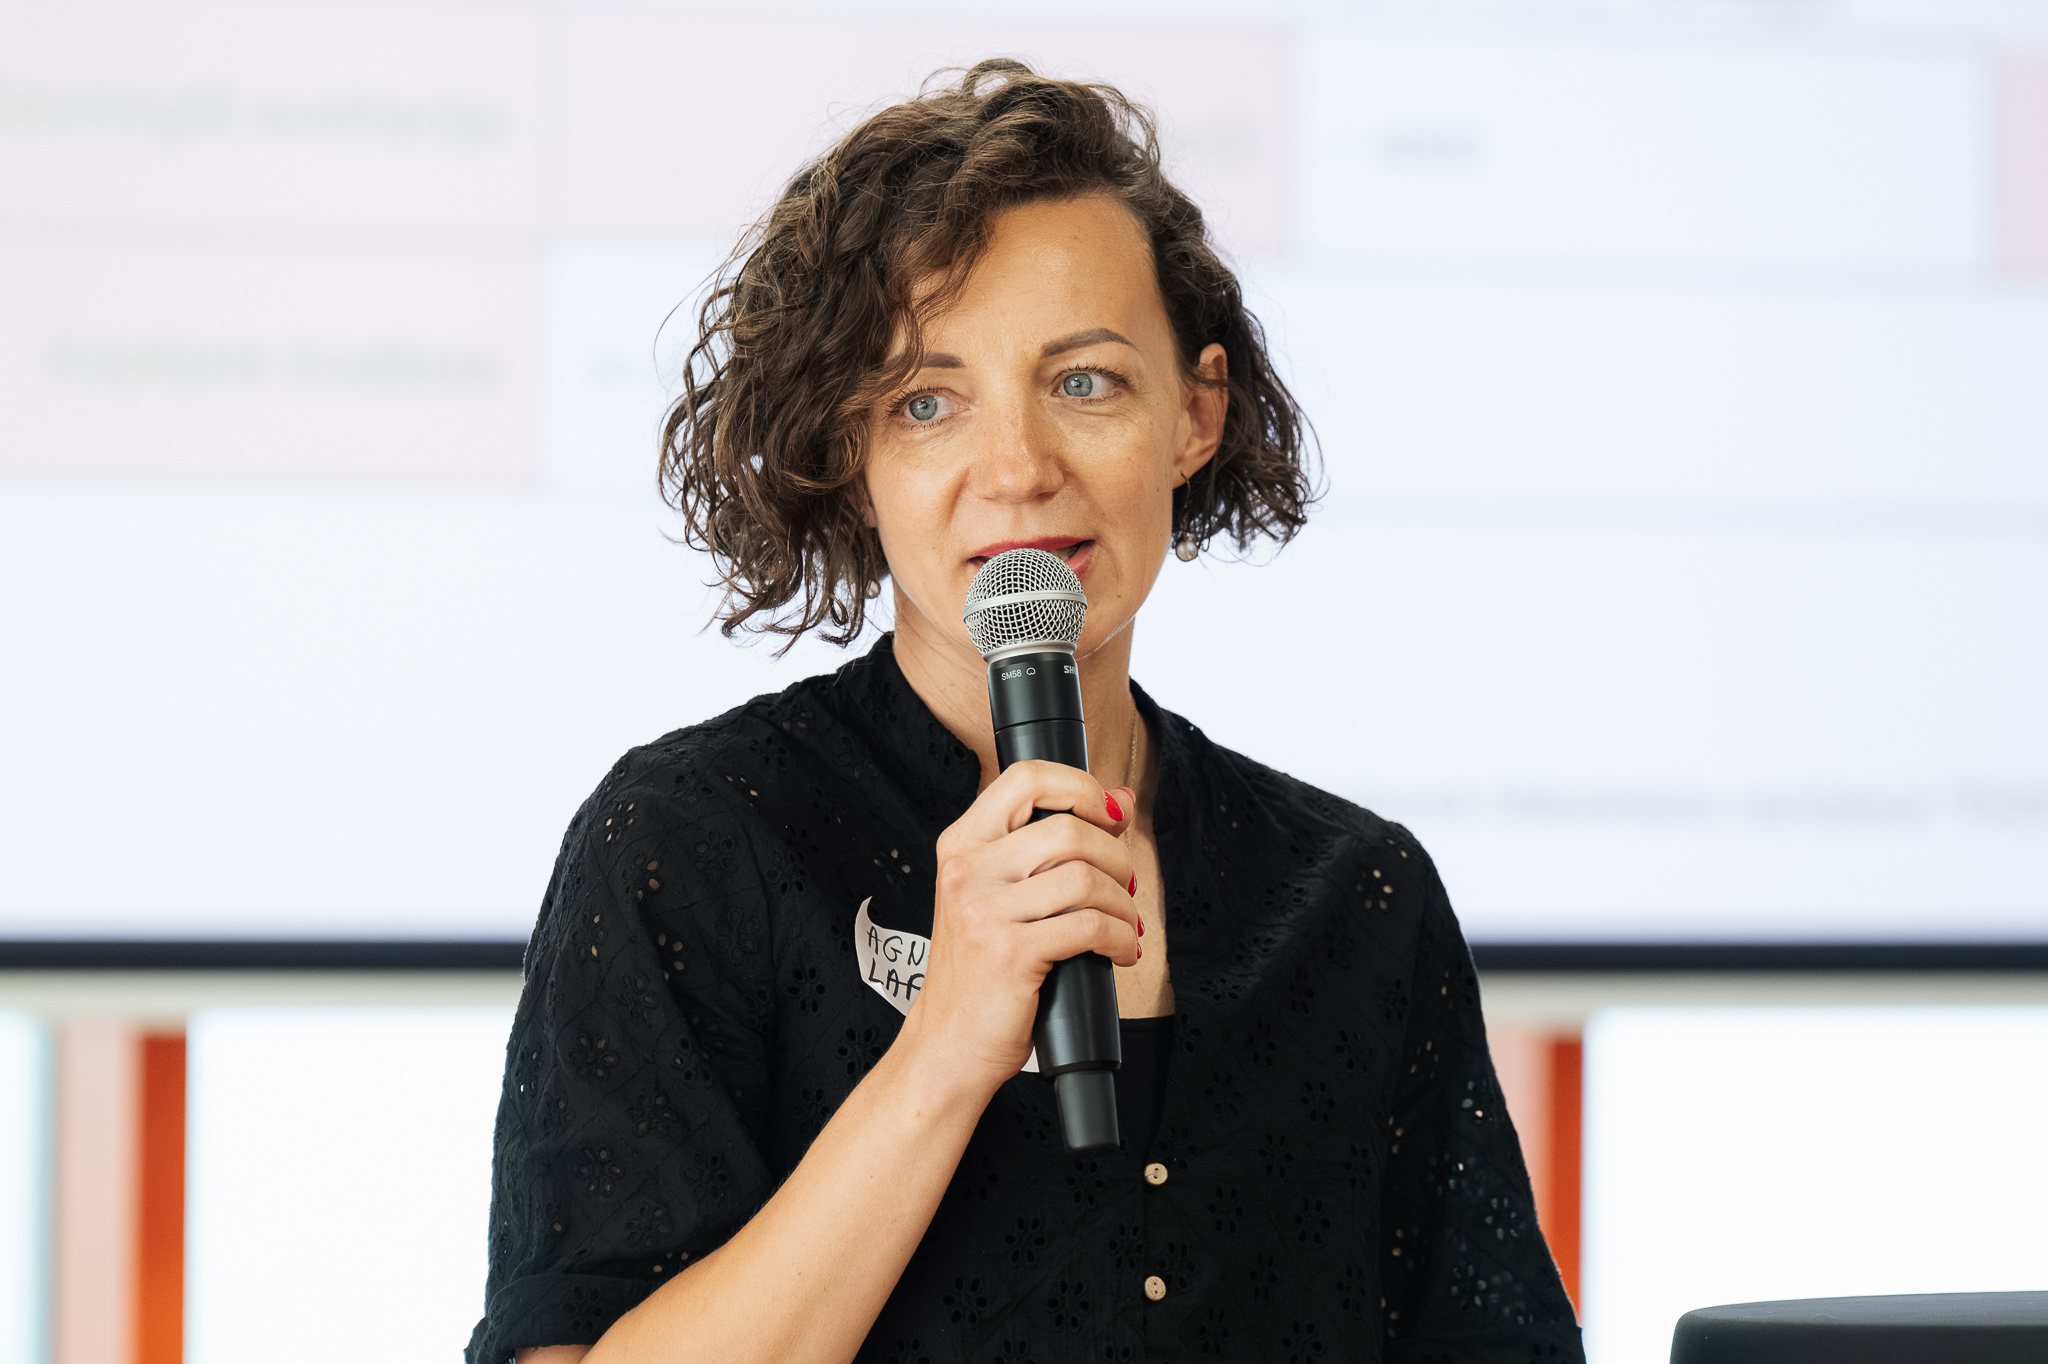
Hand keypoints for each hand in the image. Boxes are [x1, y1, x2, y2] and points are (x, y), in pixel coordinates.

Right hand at [902, 761, 1140, 1097]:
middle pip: (1068, 829)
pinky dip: (1121, 938)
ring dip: (1123, 903)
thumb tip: (1120, 799)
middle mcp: (967, 871)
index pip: (1025, 778)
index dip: (1081, 787)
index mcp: (962, 845)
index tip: (1109, 814)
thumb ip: (1050, 847)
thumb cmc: (977, 972)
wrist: (946, 1044)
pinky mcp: (1009, 954)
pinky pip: (1090, 927)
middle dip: (1115, 857)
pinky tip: (1119, 951)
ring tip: (1125, 925)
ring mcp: (984, 912)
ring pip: (1085, 878)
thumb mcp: (1000, 896)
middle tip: (1125, 885)